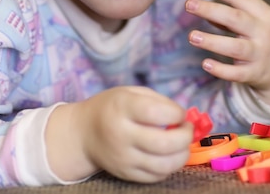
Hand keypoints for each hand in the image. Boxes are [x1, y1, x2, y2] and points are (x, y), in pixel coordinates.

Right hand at [46, 86, 192, 182]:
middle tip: (187, 129)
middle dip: (185, 136)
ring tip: (182, 144)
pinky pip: (156, 176)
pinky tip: (169, 155)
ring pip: (164, 165)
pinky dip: (170, 167)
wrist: (83, 133)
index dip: (177, 113)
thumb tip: (182, 118)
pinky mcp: (126, 174)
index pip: (156, 113)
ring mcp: (123, 158)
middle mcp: (121, 135)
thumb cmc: (112, 108)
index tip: (180, 113)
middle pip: (163, 143)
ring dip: (182, 155)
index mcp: (122, 108)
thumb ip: (158, 101)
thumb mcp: (131, 92)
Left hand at [185, 0, 269, 109]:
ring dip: (211, 41)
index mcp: (265, 14)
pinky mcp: (256, 74)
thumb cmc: (266, 38)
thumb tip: (203, 8)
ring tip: (191, 36)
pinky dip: (221, 70)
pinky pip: (236, 73)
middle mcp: (264, 32)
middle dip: (211, 10)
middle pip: (235, 18)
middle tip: (188, 4)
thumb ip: (233, 15)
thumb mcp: (258, 22)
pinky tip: (205, 64)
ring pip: (234, 47)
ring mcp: (260, 54)